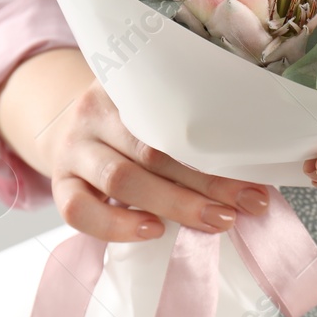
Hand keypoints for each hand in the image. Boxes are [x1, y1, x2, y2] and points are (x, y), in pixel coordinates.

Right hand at [0, 49, 269, 240]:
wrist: (68, 128)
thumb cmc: (132, 124)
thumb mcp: (155, 108)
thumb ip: (191, 123)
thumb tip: (257, 162)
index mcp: (128, 84)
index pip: (173, 115)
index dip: (217, 146)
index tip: (257, 172)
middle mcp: (95, 112)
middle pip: (153, 149)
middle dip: (208, 181)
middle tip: (250, 203)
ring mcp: (74, 149)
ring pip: (121, 179)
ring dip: (175, 204)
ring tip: (217, 221)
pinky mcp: (59, 184)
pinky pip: (78, 211)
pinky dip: (117, 225)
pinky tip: (154, 231)